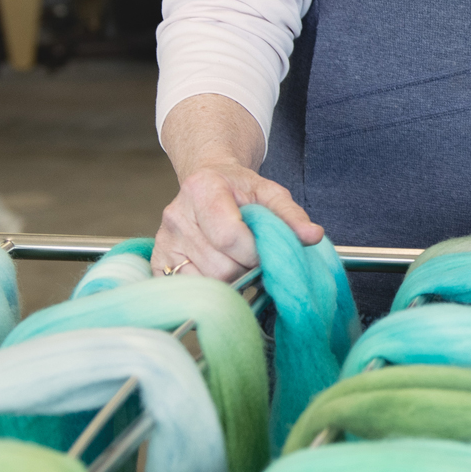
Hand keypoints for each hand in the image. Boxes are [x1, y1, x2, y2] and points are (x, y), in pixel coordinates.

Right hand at [153, 160, 322, 280]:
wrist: (207, 182)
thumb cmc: (240, 189)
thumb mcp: (270, 193)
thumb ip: (291, 215)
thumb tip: (313, 236)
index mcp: (202, 188)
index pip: (230, 236)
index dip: (255, 251)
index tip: (265, 249)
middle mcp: (176, 215)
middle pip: (220, 266)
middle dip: (246, 268)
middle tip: (253, 256)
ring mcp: (164, 240)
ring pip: (207, 282)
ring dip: (231, 280)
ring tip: (237, 260)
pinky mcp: (158, 261)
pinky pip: (189, 289)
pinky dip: (212, 286)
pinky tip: (220, 269)